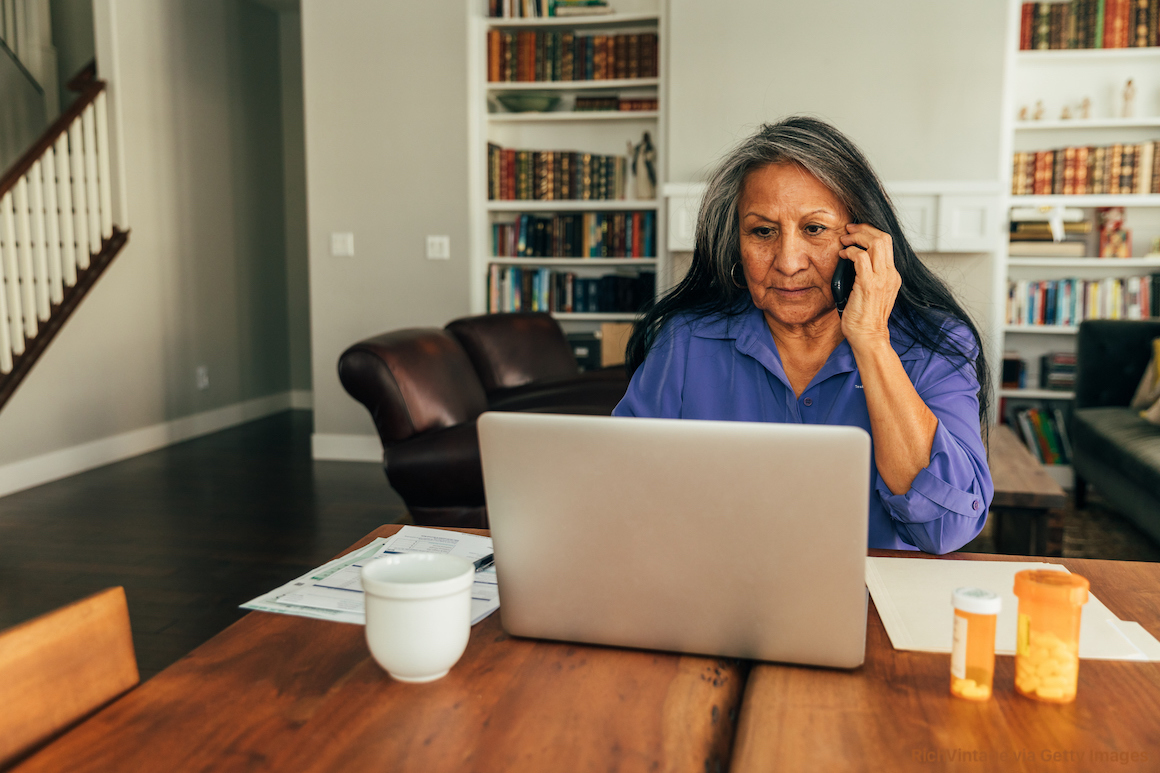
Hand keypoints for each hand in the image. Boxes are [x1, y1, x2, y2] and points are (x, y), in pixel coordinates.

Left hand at [837, 223, 900, 350]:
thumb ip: (869, 277)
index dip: (871, 232)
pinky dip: (850, 251)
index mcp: (892, 276)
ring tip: (844, 240)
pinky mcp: (868, 284)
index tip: (857, 233)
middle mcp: (890, 274)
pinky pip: (860, 257)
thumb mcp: (872, 293)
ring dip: (857, 237)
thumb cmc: (865, 318)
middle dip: (864, 229)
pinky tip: (842, 255)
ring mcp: (881, 279)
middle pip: (884, 237)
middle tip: (849, 230)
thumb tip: (855, 262)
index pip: (887, 243)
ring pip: (875, 242)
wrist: (869, 337)